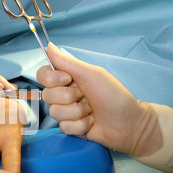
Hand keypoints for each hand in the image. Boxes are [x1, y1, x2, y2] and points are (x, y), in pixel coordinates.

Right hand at [37, 43, 161, 156]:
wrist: (129, 123)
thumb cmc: (114, 96)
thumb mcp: (91, 74)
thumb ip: (67, 61)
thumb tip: (48, 46)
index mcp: (68, 78)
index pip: (43, 74)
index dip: (51, 79)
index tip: (68, 79)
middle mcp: (65, 93)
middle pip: (47, 95)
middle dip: (69, 97)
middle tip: (86, 96)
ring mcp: (67, 111)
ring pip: (54, 112)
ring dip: (76, 112)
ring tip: (91, 110)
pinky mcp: (70, 127)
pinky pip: (63, 126)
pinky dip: (80, 125)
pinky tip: (91, 122)